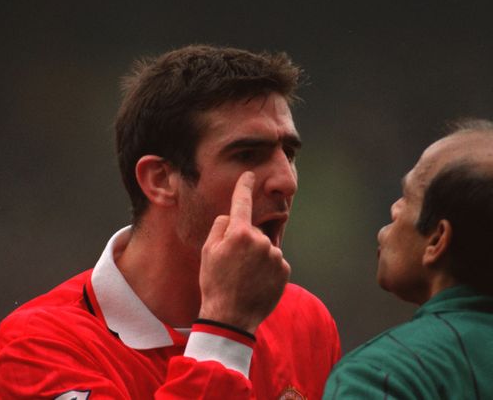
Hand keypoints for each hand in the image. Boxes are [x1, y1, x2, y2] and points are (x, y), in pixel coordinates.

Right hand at [198, 171, 290, 332]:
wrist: (231, 317)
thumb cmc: (215, 283)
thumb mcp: (207, 252)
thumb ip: (220, 227)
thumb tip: (232, 217)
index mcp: (239, 233)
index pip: (242, 202)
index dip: (244, 186)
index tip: (250, 175)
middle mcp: (261, 240)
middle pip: (253, 232)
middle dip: (245, 242)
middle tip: (232, 265)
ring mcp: (275, 255)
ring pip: (265, 248)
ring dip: (256, 257)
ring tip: (244, 277)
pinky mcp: (285, 270)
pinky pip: (274, 262)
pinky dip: (267, 269)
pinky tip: (256, 283)